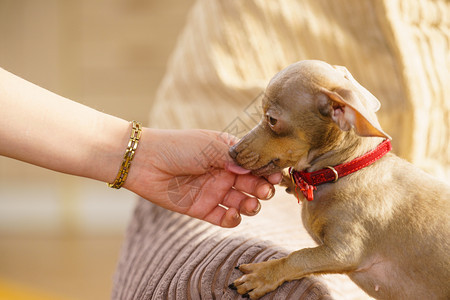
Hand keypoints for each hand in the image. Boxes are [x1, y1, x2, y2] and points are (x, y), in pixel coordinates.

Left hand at [124, 129, 281, 227]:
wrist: (145, 162)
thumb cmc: (178, 147)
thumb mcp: (207, 146)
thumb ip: (233, 157)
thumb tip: (253, 169)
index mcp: (228, 154)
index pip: (255, 164)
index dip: (268, 170)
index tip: (277, 175)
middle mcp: (225, 173)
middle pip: (253, 184)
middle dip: (263, 189)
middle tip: (265, 191)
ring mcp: (215, 191)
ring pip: (242, 203)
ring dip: (252, 205)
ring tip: (251, 205)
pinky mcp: (203, 209)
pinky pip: (225, 218)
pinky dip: (233, 219)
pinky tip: (232, 213)